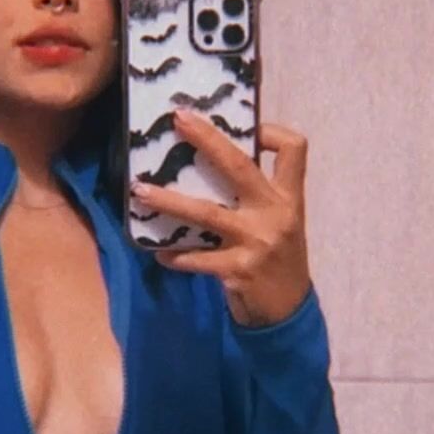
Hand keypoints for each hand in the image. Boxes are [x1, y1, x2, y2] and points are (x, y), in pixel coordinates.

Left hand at [130, 109, 312, 326]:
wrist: (289, 313)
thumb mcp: (281, 223)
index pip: (293, 150)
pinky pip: (197, 258)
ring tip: (140, 191)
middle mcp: (276, 214)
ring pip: (207, 212)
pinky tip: (160, 253)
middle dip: (208, 139)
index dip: (270, 131)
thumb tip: (212, 162)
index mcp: (289, 198)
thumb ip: (258, 197)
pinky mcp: (238, 270)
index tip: (245, 125)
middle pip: (240, 166)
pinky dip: (176, 255)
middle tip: (178, 120)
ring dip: (169, 201)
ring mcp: (257, 242)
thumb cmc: (279, 260)